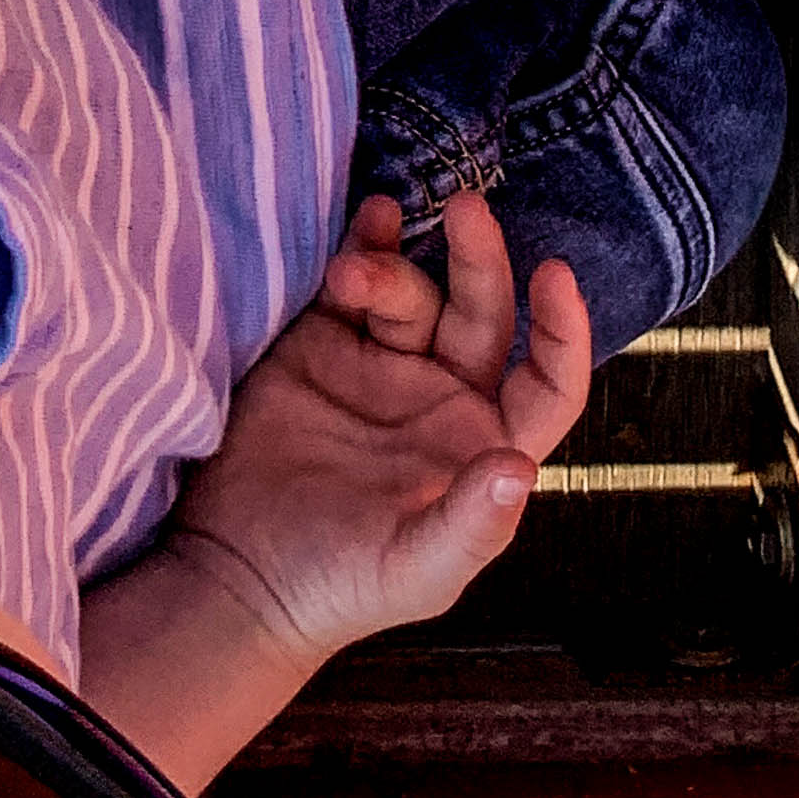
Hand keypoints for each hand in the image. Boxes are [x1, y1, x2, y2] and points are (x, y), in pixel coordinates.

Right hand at [171, 193, 591, 667]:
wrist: (235, 571)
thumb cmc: (337, 588)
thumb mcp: (415, 571)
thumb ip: (471, 524)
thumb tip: (521, 468)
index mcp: (482, 451)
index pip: (547, 384)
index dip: (563, 333)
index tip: (555, 275)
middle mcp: (443, 401)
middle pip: (482, 313)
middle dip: (480, 259)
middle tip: (464, 209)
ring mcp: (382, 368)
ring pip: (412, 293)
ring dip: (392, 269)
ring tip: (348, 278)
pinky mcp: (321, 346)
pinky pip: (351, 284)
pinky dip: (362, 244)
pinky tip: (365, 223)